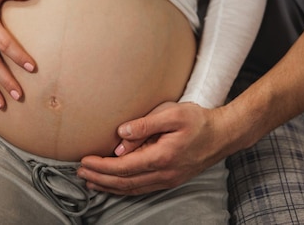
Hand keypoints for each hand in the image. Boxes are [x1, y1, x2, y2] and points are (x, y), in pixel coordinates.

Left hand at [77, 101, 230, 194]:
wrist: (223, 135)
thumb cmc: (199, 121)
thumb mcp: (173, 114)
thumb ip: (146, 124)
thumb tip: (121, 134)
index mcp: (161, 157)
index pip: (123, 167)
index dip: (101, 166)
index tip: (85, 160)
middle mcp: (163, 174)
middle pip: (124, 182)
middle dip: (99, 178)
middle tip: (80, 172)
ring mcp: (167, 180)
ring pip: (132, 189)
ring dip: (109, 186)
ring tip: (91, 181)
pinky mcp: (171, 179)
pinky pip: (142, 189)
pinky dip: (124, 188)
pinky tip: (115, 185)